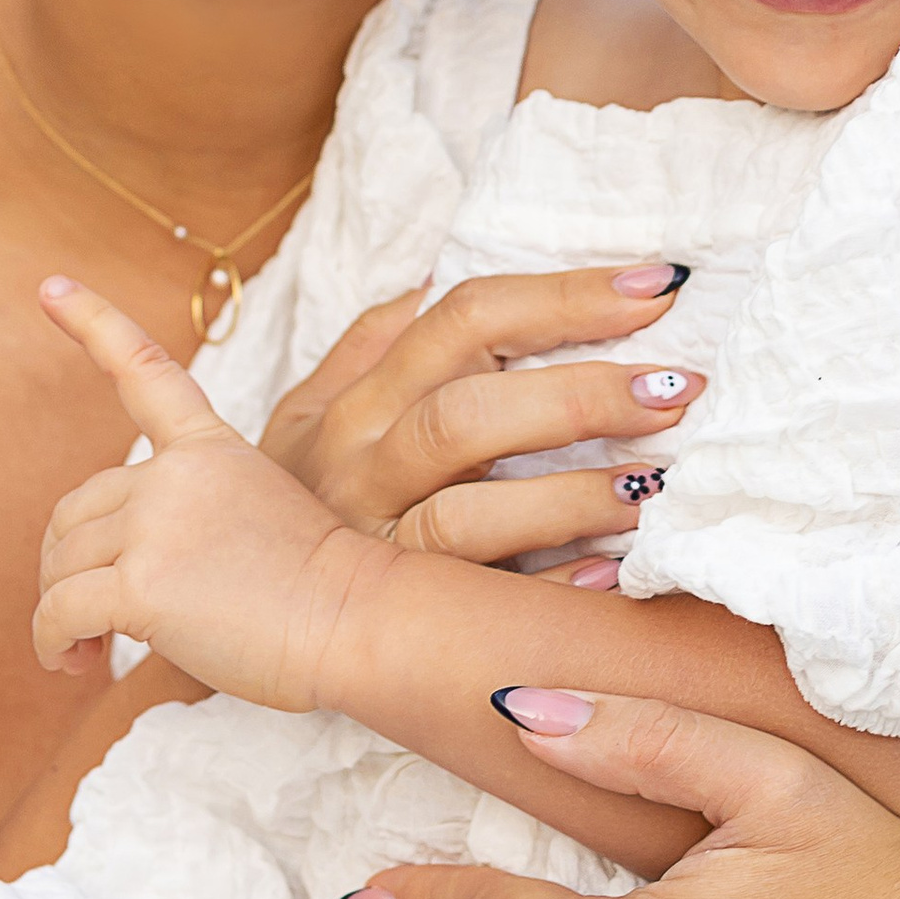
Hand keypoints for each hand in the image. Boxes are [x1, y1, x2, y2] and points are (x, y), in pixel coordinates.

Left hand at [34, 280, 389, 713]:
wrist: (359, 622)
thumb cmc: (324, 589)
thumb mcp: (266, 511)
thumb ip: (198, 510)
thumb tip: (130, 560)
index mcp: (209, 448)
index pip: (144, 371)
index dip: (91, 322)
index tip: (48, 284)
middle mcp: (174, 474)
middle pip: (74, 511)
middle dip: (67, 566)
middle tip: (89, 620)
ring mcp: (156, 524)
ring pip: (61, 567)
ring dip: (60, 613)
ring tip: (88, 651)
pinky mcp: (142, 584)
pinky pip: (59, 612)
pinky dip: (53, 643)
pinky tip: (75, 664)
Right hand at [260, 264, 704, 580]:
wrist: (220, 606)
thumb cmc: (296, 498)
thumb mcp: (311, 411)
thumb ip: (376, 343)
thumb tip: (440, 272)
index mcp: (357, 401)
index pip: (463, 320)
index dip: (563, 297)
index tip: (660, 285)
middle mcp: (359, 467)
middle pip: (465, 414)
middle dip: (577, 394)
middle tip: (679, 386)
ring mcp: (371, 550)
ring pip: (466, 515)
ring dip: (569, 497)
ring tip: (656, 482)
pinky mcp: (388, 626)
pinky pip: (473, 607)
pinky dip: (545, 588)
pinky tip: (615, 572)